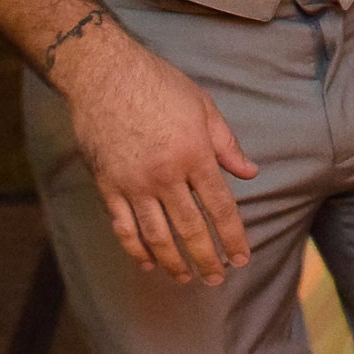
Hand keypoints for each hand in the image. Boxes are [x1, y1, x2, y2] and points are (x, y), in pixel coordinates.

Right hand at [57, 27, 258, 283]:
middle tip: (217, 279)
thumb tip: (249, 173)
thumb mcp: (202, 106)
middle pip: (190, 228)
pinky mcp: (108, 186)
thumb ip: (226, 144)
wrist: (104, 74)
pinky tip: (148, 263)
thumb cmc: (158, 83)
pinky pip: (123, 227)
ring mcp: (134, 183)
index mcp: (194, 153)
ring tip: (186, 279)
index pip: (219, 207)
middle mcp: (165, 175)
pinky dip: (136, 250)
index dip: (232, 237)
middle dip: (207, 259)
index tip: (242, 257)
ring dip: (174, 262)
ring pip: (157, 235)